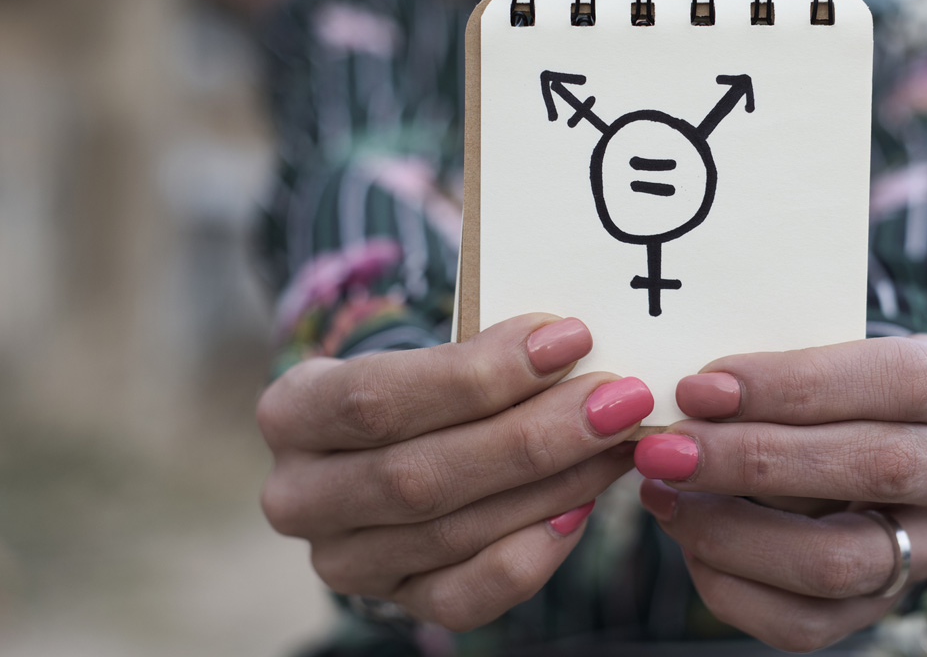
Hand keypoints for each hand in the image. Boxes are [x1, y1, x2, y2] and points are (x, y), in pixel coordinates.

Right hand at [257, 314, 652, 630]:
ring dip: (552, 486)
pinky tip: (582, 507)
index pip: (377, 397)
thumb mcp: (429, 352)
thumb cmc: (424, 385)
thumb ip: (484, 354)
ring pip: (451, 533)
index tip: (569, 340)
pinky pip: (466, 597)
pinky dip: (532, 554)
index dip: (478, 374)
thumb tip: (576, 348)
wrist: (398, 444)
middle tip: (617, 401)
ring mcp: (343, 560)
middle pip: (419, 474)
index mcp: (292, 412)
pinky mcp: (394, 602)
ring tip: (617, 442)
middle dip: (532, 436)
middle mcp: (299, 496)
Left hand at [634, 335, 926, 652]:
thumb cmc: (826, 387)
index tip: (702, 389)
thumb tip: (687, 402)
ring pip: (838, 561)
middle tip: (669, 449)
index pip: (895, 380)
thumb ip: (769, 376)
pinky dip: (732, 586)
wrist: (864, 444)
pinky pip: (806, 622)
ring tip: (664, 495)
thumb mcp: (819, 354)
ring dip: (733, 531)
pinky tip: (688, 543)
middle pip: (874, 469)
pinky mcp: (886, 604)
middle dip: (755, 460)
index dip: (794, 385)